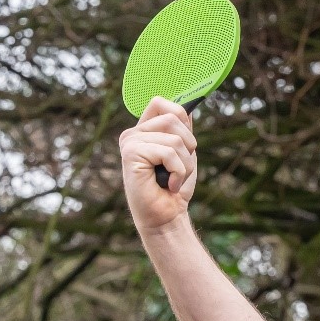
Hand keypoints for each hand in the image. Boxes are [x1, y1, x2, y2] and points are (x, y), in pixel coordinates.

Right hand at [118, 96, 197, 233]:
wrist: (166, 217)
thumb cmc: (174, 189)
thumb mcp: (183, 155)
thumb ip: (182, 132)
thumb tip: (188, 108)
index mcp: (144, 131)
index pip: (161, 103)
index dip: (181, 116)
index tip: (185, 143)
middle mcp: (133, 134)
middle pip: (173, 118)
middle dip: (189, 146)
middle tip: (181, 168)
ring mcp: (130, 142)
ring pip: (175, 138)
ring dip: (185, 164)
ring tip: (175, 179)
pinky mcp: (131, 153)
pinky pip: (168, 152)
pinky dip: (178, 171)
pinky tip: (170, 185)